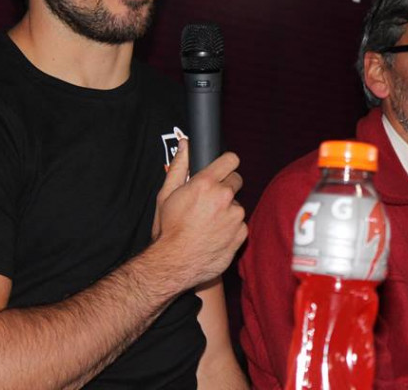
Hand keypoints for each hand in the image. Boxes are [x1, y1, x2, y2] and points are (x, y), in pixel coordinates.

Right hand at [150, 139, 247, 289]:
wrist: (174, 264)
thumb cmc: (168, 229)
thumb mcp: (166, 195)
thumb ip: (179, 166)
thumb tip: (186, 144)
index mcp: (206, 183)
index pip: (231, 159)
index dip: (226, 164)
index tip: (222, 170)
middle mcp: (224, 197)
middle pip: (236, 180)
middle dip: (225, 188)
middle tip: (208, 201)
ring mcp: (235, 216)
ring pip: (237, 205)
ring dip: (227, 210)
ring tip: (208, 223)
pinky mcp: (242, 233)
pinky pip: (240, 224)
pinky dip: (231, 228)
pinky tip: (214, 235)